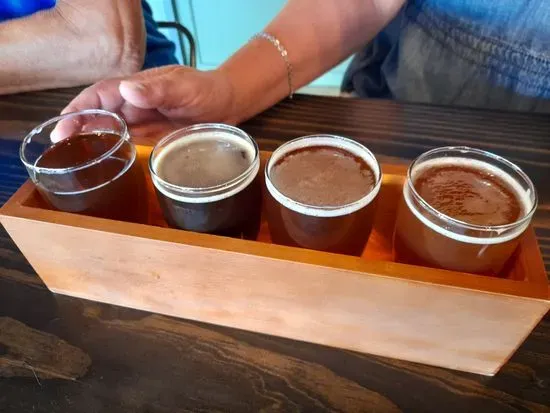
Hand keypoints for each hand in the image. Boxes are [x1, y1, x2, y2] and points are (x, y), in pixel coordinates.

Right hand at [54, 65, 236, 140]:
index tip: (63, 125)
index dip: (80, 109)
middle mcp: (133, 104)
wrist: (227, 105)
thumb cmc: (205, 91)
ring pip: (107, 129)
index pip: (100, 95)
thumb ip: (159, 90)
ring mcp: (140, 121)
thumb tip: (127, 90)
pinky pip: (124, 141)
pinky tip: (99, 161)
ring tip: (70, 157)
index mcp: (136, 87)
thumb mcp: (184, 88)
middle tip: (59, 146)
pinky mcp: (149, 136)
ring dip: (88, 140)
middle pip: (98, 113)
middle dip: (76, 126)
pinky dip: (108, 149)